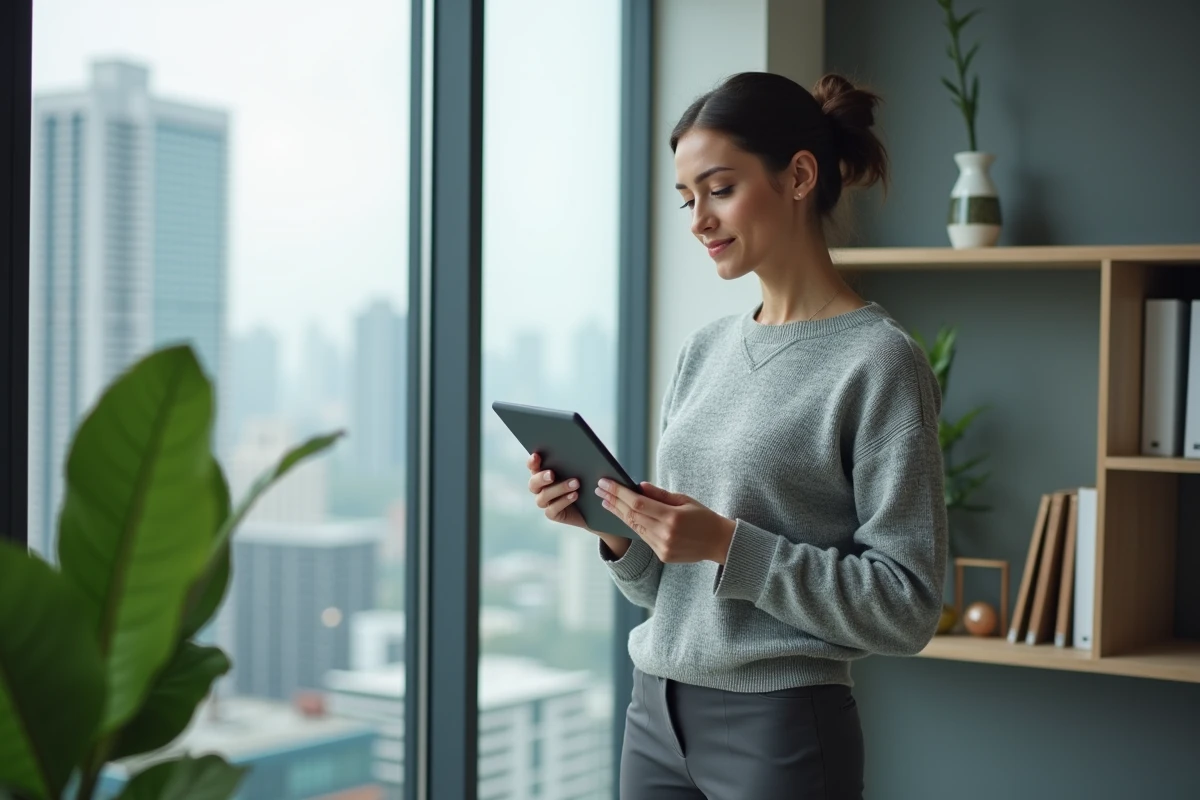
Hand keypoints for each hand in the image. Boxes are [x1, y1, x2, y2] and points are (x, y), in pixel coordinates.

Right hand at [527, 453, 632, 558]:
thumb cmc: (584, 482)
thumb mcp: (581, 469)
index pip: (533, 466)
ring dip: (559, 489)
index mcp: (543, 473)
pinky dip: (563, 501)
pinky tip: (575, 495)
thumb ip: (574, 461)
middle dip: (541, 477)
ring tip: (575, 483)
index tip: (537, 455)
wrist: (592, 505)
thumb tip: (579, 447)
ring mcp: (545, 502)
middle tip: (552, 474)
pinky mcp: (552, 513)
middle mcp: (540, 488)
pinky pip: (552, 509)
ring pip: (543, 496)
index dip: (532, 462)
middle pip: (533, 483)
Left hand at [595, 479, 735, 563]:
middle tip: (600, 490)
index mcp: (672, 517)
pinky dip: (632, 525)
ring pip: (635, 528)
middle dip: (613, 501)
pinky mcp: (663, 555)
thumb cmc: (703, 517)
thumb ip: (660, 494)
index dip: (619, 492)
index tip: (605, 483)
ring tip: (607, 501)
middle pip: (632, 515)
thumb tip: (637, 486)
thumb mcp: (684, 500)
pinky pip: (643, 538)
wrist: (720, 543)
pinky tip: (624, 515)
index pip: (637, 503)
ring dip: (619, 514)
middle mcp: (665, 534)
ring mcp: (663, 547)